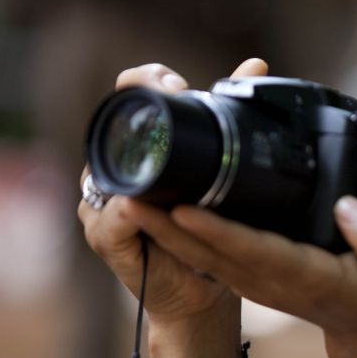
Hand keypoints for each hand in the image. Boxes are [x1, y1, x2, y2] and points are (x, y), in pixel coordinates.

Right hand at [77, 58, 268, 326]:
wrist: (205, 292)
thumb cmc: (210, 231)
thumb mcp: (224, 170)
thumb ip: (231, 115)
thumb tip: (254, 64)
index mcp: (140, 148)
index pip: (128, 92)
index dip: (146, 79)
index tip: (179, 83)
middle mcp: (113, 171)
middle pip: (113, 126)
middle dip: (140, 111)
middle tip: (175, 96)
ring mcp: (102, 203)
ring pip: (109, 170)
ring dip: (136, 162)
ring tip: (164, 155)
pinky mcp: (104, 237)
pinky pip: (113, 216)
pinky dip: (131, 211)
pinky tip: (143, 206)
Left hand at [123, 193, 356, 357]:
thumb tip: (348, 208)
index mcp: (303, 275)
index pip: (251, 250)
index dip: (215, 231)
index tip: (180, 209)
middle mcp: (271, 280)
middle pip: (210, 253)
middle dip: (167, 227)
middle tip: (128, 195)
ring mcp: (259, 281)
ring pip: (203, 255)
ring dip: (165, 230)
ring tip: (131, 196)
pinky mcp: (255, 276)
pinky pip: (211, 255)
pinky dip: (183, 233)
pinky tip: (163, 210)